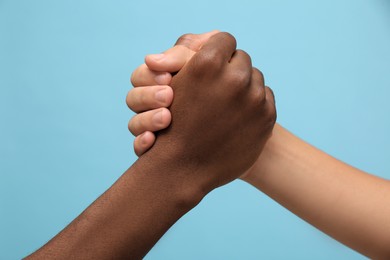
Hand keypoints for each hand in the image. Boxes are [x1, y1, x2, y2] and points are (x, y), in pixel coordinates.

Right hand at [127, 31, 218, 155]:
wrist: (241, 135)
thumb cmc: (225, 91)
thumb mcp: (210, 66)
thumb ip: (191, 51)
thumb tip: (162, 55)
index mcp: (160, 83)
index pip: (143, 74)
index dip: (153, 72)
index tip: (171, 76)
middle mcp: (153, 107)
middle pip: (134, 98)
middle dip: (149, 94)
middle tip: (168, 96)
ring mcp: (153, 130)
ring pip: (134, 124)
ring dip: (147, 119)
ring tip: (165, 118)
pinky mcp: (156, 152)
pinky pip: (138, 148)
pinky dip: (141, 143)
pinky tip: (152, 140)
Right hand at [137, 32, 275, 192]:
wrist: (185, 168)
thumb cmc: (173, 123)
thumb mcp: (171, 84)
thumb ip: (184, 55)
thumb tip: (203, 39)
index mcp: (208, 64)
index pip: (224, 39)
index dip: (216, 51)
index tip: (211, 64)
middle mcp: (235, 78)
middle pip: (242, 58)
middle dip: (230, 69)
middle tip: (217, 86)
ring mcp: (254, 99)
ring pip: (255, 77)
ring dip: (243, 86)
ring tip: (226, 103)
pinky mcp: (267, 117)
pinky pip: (265, 96)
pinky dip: (254, 103)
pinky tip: (237, 115)